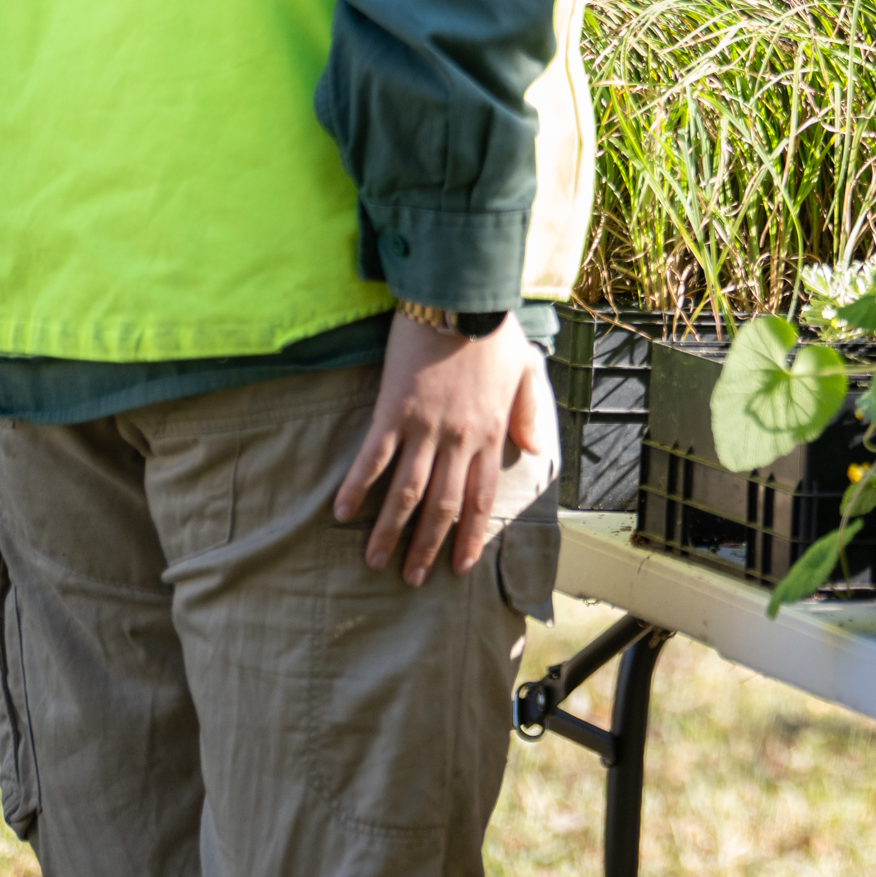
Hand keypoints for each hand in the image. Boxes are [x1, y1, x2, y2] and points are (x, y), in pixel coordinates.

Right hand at [335, 312, 549, 586]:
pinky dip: (355, 488)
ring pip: (406, 493)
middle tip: (412, 580)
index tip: (460, 568)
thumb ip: (531, 411)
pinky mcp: (392, 411)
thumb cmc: (492, 330)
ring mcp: (424, 428)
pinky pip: (371, 459)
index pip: (481, 499)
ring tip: (374, 561)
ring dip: (390, 532)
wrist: (459, 297)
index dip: (471, 537)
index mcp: (490, 433)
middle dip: (427, 547)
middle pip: (441, 507)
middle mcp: (458, 440)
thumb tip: (535, 450)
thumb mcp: (527, 369)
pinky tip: (340, 513)